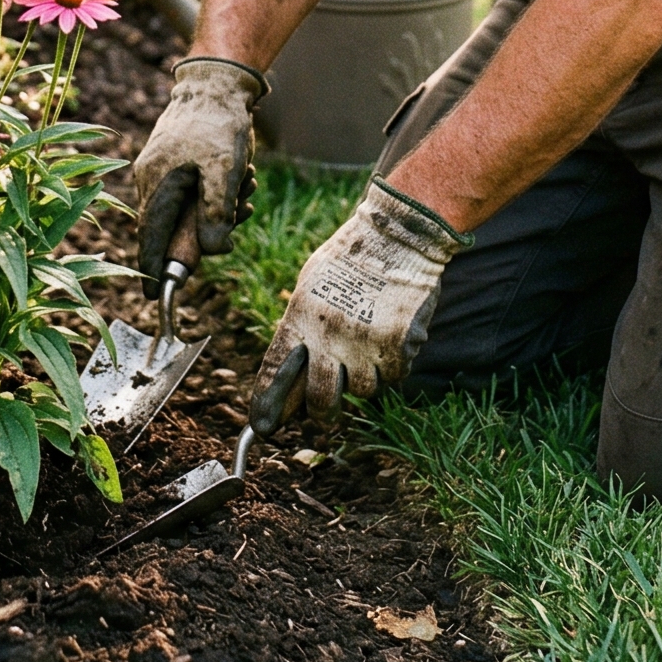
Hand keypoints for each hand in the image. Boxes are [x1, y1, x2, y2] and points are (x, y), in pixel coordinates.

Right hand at [131, 57, 263, 286]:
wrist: (217, 82)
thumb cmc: (218, 124)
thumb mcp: (224, 171)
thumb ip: (216, 213)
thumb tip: (212, 251)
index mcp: (158, 186)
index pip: (150, 239)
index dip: (153, 269)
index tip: (154, 299)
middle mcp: (152, 181)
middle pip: (172, 228)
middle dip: (206, 231)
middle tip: (237, 220)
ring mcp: (162, 171)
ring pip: (187, 210)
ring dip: (219, 209)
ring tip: (246, 188)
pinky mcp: (175, 163)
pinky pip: (193, 193)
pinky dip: (217, 195)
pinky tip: (242, 183)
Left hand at [250, 181, 471, 427]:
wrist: (396, 234)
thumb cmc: (351, 256)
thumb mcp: (312, 284)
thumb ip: (300, 326)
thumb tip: (289, 373)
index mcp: (301, 317)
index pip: (276, 371)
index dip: (268, 404)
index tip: (264, 426)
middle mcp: (329, 335)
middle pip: (321, 401)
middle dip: (323, 411)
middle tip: (326, 409)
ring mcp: (364, 343)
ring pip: (362, 390)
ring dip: (364, 376)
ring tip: (367, 345)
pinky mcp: (397, 346)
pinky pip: (393, 377)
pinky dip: (392, 365)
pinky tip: (390, 338)